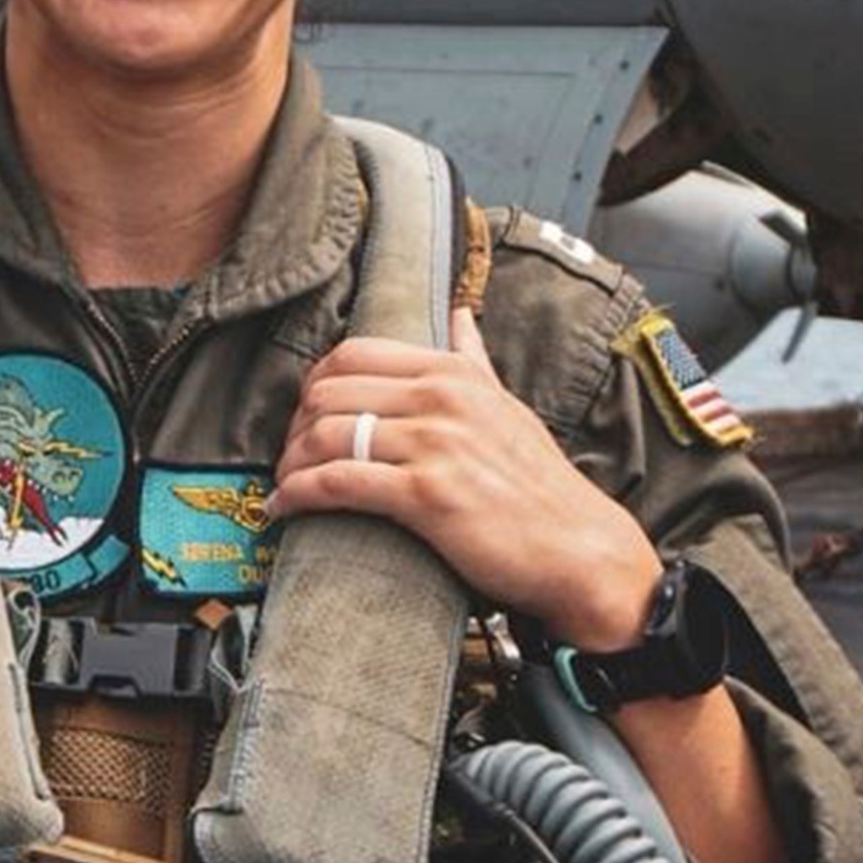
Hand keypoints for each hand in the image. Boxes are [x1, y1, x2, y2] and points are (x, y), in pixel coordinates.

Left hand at [267, 307, 663, 648]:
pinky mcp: (427, 495)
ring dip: (290, 463)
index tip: (307, 416)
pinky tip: (285, 509)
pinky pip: (337, 483)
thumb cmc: (540, 485)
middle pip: (329, 391)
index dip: (315, 385)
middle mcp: (443, 398)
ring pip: (327, 435)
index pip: (354, 353)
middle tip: (290, 457)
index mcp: (455, 373)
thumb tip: (460, 316)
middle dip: (295, 426)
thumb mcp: (508, 407)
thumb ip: (474, 361)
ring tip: (284, 485)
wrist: (578, 547)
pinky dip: (299, 495)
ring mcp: (435, 444)